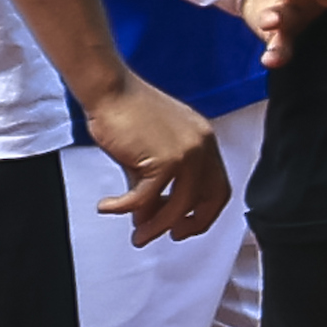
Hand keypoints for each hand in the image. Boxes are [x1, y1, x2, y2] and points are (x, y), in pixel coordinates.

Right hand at [85, 73, 230, 246]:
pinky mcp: (163, 159)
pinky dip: (123, 208)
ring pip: (178, 206)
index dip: (204, 212)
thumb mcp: (151, 151)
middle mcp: (202, 146)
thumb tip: (148, 218)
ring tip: (136, 235)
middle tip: (166, 236)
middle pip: (209, 199)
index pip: (218, 186)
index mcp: (204, 140)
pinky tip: (107, 207)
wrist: (110, 90)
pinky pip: (144, 199)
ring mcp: (186, 152)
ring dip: (154, 226)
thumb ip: (156, 184)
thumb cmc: (127, 113)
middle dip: (189, 225)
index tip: (184, 226)